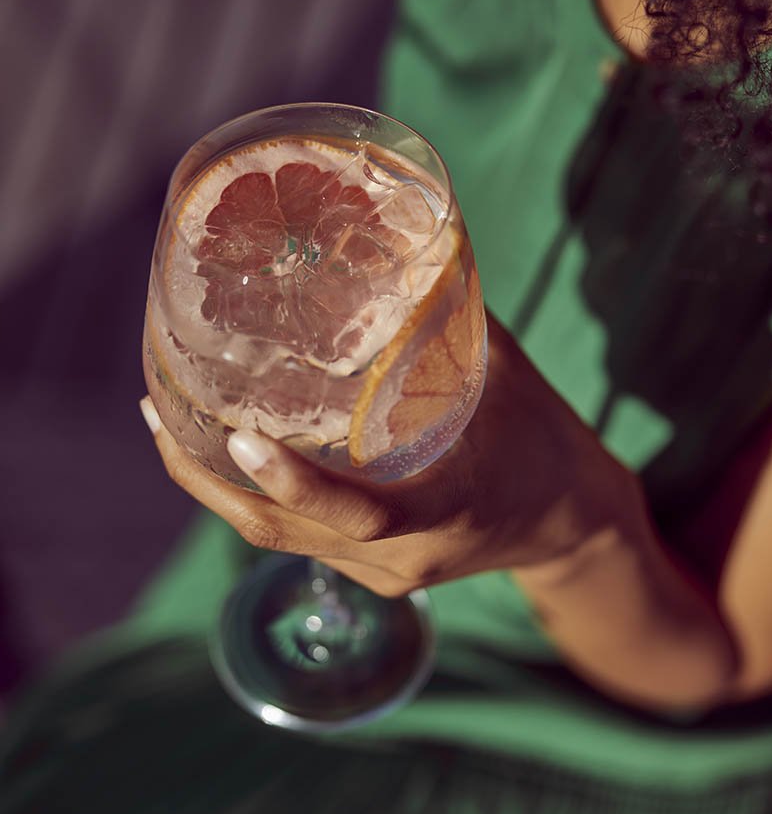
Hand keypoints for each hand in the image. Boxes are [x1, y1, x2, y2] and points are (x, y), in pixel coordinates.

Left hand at [141, 313, 635, 597]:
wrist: (569, 520)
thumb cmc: (540, 440)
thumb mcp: (505, 375)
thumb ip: (447, 318)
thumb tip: (392, 240)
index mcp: (445, 510)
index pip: (361, 514)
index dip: (297, 484)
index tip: (240, 440)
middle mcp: (401, 557)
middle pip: (283, 532)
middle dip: (206, 477)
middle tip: (159, 407)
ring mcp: (380, 573)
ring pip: (273, 538)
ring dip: (210, 486)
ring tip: (165, 420)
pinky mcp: (368, 571)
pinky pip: (291, 537)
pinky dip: (246, 494)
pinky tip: (217, 448)